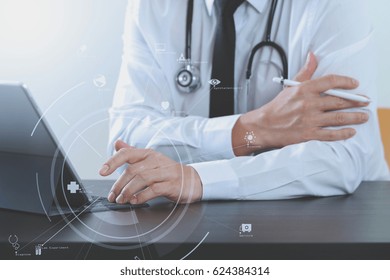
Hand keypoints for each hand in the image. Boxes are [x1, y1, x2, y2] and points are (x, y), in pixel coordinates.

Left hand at [99, 140, 202, 203]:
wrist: (193, 180)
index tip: (102, 171)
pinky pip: (154, 189)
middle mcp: (156, 161)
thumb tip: (117, 143)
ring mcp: (165, 172)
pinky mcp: (172, 184)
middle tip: (113, 195)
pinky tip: (135, 200)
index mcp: (149, 154)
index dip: (113, 161)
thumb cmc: (168, 171)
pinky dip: (142, 196)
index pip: (127, 153)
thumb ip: (132, 152)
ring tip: (122, 200)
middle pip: (132, 170)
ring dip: (128, 191)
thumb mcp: (150, 160)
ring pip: (141, 179)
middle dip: (119, 184)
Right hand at [232, 53, 368, 155]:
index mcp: (304, 90)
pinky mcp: (308, 134)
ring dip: (354, 117)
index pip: (330, 82)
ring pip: (338, 117)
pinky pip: (330, 134)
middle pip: (338, 101)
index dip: (345, 82)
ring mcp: (309, 120)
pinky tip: (351, 131)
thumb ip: (305, 72)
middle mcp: (308, 104)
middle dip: (355, 101)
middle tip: (365, 101)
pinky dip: (343, 133)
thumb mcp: (290, 86)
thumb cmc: (277, 107)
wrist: (263, 126)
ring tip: (364, 116)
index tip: (355, 84)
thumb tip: (313, 56)